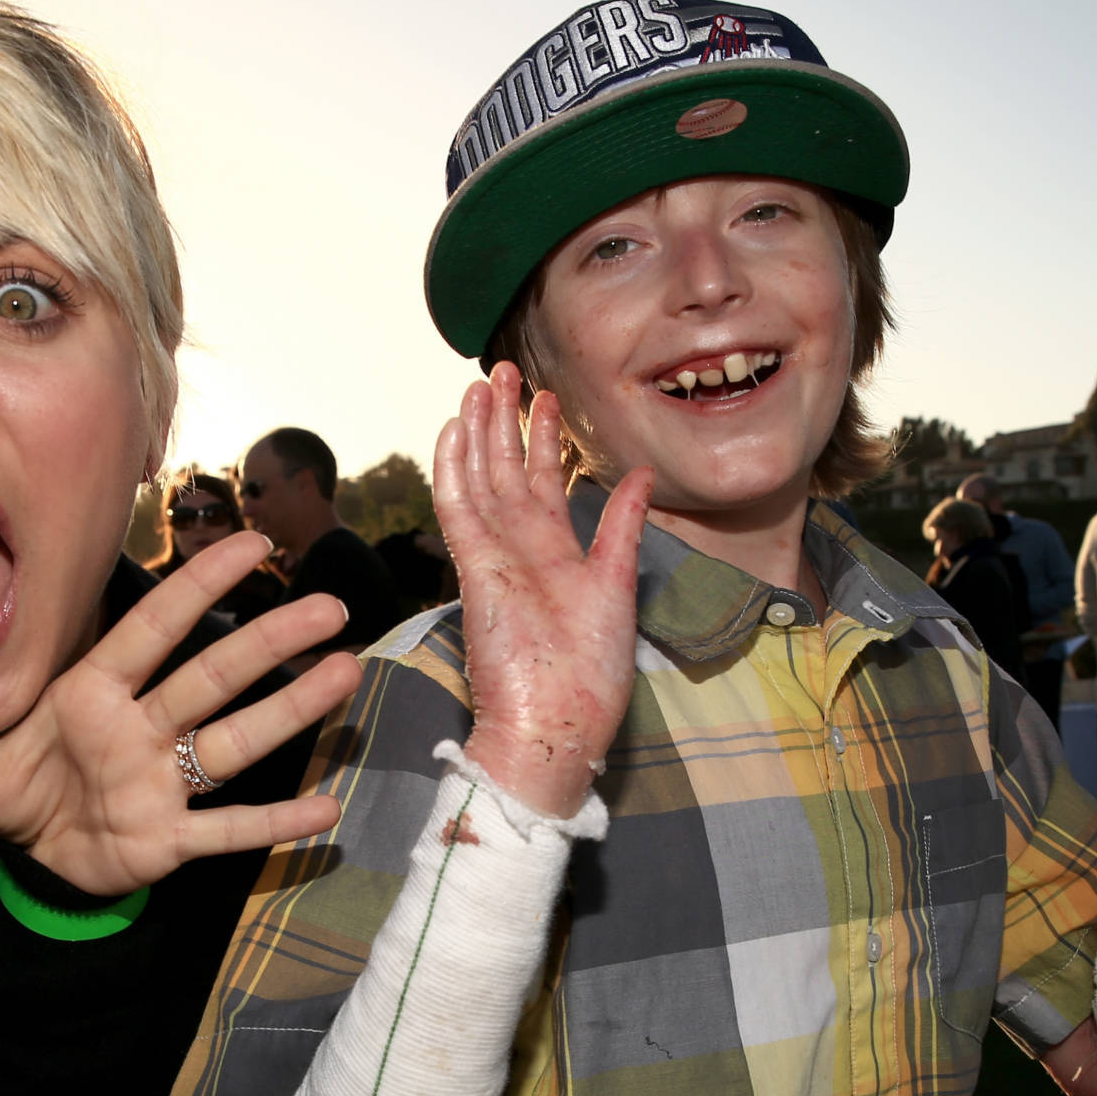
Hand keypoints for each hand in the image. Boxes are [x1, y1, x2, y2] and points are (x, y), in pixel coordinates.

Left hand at [0, 531, 359, 894]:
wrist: (34, 852)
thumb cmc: (12, 787)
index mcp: (92, 694)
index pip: (149, 629)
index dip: (195, 587)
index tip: (247, 540)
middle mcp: (139, 728)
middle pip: (210, 675)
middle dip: (266, 640)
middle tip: (326, 604)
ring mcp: (162, 782)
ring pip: (233, 739)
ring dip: (290, 710)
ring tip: (346, 675)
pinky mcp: (169, 841)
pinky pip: (228, 830)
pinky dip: (273, 824)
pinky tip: (327, 813)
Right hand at [436, 363, 652, 817]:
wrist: (557, 724)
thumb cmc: (590, 673)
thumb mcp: (617, 585)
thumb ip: (624, 527)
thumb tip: (641, 474)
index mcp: (556, 556)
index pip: (542, 484)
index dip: (542, 439)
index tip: (545, 397)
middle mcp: (520, 549)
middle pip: (504, 471)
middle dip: (504, 420)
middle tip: (502, 371)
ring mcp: (493, 556)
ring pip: (479, 478)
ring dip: (477, 431)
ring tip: (478, 385)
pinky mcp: (475, 567)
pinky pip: (459, 506)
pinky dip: (454, 466)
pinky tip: (454, 428)